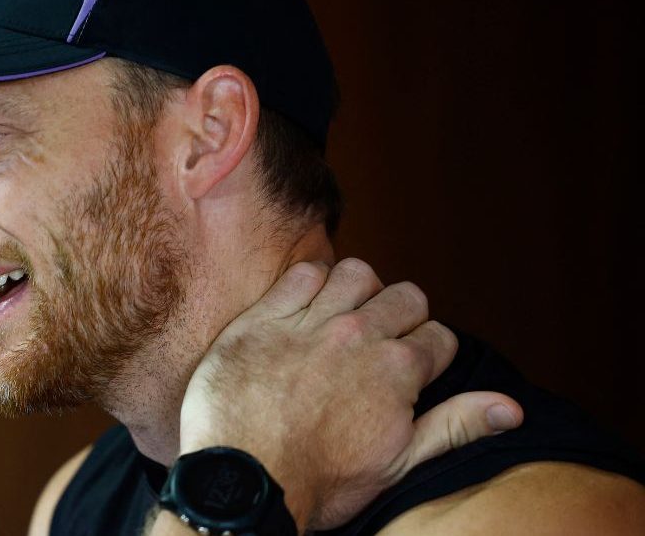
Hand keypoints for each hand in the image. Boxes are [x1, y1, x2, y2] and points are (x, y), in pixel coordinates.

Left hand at [177, 259, 522, 529]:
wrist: (244, 481)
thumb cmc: (319, 481)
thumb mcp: (399, 463)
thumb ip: (455, 426)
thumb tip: (510, 407)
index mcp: (397, 369)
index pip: (440, 336)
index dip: (430, 354)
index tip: (412, 371)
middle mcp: (359, 335)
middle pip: (405, 296)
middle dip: (403, 317)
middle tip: (381, 345)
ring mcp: (310, 321)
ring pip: (356, 273)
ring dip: (360, 290)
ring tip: (347, 318)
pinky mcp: (265, 317)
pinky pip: (302, 274)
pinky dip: (310, 283)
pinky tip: (306, 309)